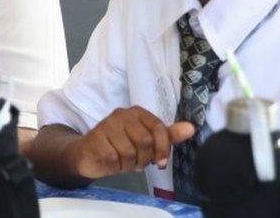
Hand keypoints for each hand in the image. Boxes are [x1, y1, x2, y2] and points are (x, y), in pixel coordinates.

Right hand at [68, 106, 194, 178]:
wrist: (88, 153)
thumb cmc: (120, 146)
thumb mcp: (146, 141)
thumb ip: (168, 135)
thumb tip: (190, 128)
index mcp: (137, 112)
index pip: (158, 128)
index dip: (163, 148)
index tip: (160, 162)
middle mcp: (121, 114)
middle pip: (145, 141)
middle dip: (144, 159)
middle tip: (138, 162)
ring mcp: (106, 125)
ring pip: (130, 152)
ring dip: (129, 165)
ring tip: (123, 162)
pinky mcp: (95, 139)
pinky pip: (114, 159)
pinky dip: (116, 166)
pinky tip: (111, 162)